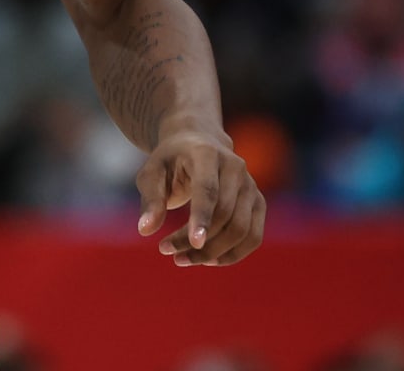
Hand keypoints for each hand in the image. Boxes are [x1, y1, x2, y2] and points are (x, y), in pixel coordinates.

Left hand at [136, 127, 264, 266]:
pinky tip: (208, 260)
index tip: (194, 244)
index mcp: (207, 154)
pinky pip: (253, 236)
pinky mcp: (257, 202)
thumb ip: (150, 200)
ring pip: (241, 229)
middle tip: (166, 251)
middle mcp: (235, 167)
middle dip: (198, 241)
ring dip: (214, 252)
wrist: (197, 143)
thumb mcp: (151, 174)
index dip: (202, 218)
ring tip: (183, 259)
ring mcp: (250, 184)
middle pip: (225, 214)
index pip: (208, 190)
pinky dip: (233, 254)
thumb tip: (145, 230)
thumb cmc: (170, 161)